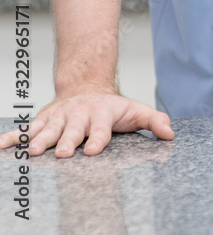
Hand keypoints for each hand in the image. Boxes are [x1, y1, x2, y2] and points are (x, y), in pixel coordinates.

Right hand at [0, 90, 173, 157]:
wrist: (88, 85)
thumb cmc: (113, 107)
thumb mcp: (136, 110)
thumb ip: (153, 120)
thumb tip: (170, 132)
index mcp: (102, 114)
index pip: (102, 128)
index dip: (99, 138)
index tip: (94, 150)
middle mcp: (79, 114)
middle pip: (73, 129)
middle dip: (67, 140)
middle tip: (64, 152)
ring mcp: (59, 117)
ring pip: (48, 128)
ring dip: (40, 139)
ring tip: (32, 152)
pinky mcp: (44, 120)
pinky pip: (26, 129)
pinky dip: (13, 137)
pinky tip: (2, 146)